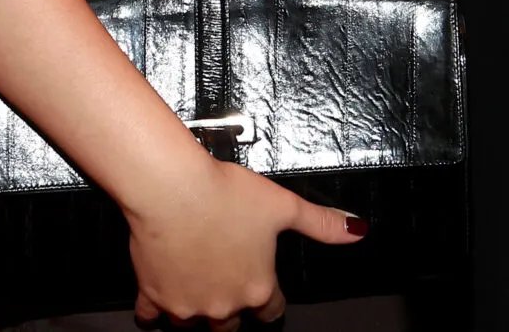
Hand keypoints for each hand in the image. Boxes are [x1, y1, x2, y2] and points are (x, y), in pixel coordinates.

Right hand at [125, 154, 364, 326]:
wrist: (172, 190)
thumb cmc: (226, 194)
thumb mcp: (284, 205)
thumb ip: (321, 223)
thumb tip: (357, 230)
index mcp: (257, 287)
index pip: (271, 312)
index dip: (270, 302)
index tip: (266, 294)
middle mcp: (223, 304)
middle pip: (231, 326)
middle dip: (234, 311)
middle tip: (229, 289)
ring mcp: (187, 305)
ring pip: (193, 326)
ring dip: (198, 313)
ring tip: (199, 291)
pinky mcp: (154, 296)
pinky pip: (150, 316)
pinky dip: (155, 310)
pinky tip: (160, 298)